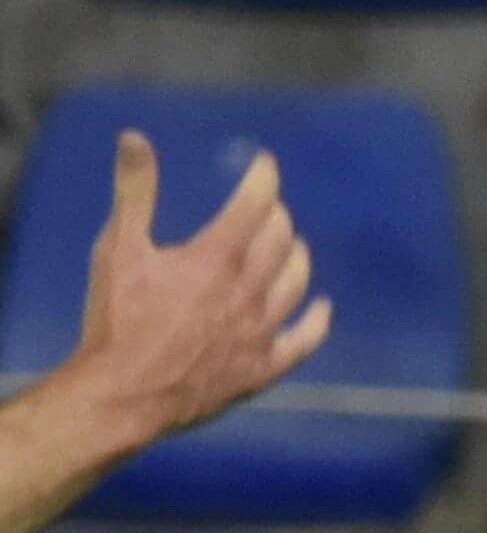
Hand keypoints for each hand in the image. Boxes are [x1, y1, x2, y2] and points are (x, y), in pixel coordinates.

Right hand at [70, 133, 329, 452]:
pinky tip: (322, 308)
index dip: (263, 179)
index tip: (266, 165)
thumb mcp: (118, 247)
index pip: (254, 205)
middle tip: (270, 208)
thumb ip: (134, 191)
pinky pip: (304, 340)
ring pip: (296, 284)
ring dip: (297, 258)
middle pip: (279, 241)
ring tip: (294, 245)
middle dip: (276, 217)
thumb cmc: (118, 320)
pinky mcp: (263, 368)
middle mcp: (248, 292)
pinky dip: (316, 319)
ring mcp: (261, 332)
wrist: (126, 394)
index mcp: (216, 258)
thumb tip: (135, 138)